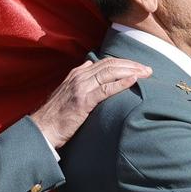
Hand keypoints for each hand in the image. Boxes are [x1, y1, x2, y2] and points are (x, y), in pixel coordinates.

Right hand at [29, 58, 152, 148]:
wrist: (42, 129)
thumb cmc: (56, 116)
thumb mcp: (67, 92)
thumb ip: (80, 78)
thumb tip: (91, 64)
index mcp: (77, 74)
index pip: (105, 62)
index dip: (124, 62)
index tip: (139, 66)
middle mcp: (79, 77)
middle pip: (110, 64)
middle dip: (132, 65)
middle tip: (148, 69)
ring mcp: (80, 88)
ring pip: (110, 72)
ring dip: (131, 71)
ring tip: (146, 73)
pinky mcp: (83, 101)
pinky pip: (105, 89)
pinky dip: (121, 83)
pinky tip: (134, 81)